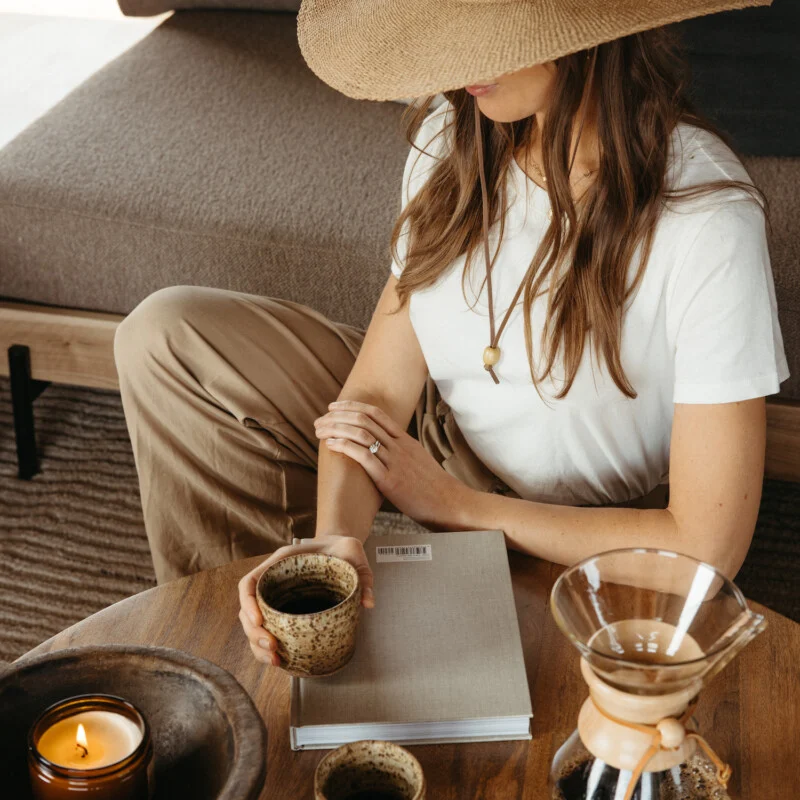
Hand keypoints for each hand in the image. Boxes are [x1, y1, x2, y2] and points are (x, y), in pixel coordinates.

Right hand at [237, 534, 374, 666]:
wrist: (342, 546)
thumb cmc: (342, 548)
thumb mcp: (353, 553)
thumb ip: (362, 575)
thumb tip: (367, 602)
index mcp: (281, 562)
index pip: (251, 582)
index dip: (249, 603)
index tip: (259, 620)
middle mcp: (274, 580)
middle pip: (248, 609)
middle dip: (254, 633)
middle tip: (272, 648)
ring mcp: (278, 596)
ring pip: (254, 624)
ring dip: (258, 645)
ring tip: (274, 660)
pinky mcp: (287, 610)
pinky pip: (270, 628)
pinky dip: (269, 646)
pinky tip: (280, 659)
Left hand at [314, 399, 468, 530]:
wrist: (450, 503)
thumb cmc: (434, 488)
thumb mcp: (419, 463)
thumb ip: (402, 454)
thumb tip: (385, 453)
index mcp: (406, 441)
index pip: (376, 414)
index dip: (353, 407)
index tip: (335, 406)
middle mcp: (399, 446)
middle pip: (364, 420)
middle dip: (338, 416)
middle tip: (320, 418)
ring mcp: (395, 462)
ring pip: (361, 435)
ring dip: (336, 429)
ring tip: (319, 431)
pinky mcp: (390, 480)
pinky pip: (364, 457)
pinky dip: (344, 447)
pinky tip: (331, 445)